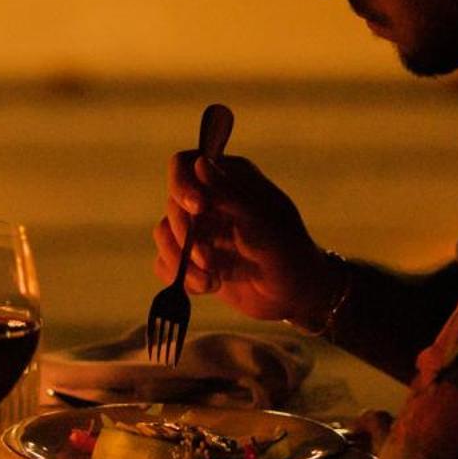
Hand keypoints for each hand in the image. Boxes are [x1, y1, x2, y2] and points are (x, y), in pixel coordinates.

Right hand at [152, 153, 333, 324]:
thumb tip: (200, 163)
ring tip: (212, 281)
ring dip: (182, 262)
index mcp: (228, 178)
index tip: (198, 207)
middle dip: (186, 236)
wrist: (294, 295)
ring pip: (163, 235)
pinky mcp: (190, 259)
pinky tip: (208, 286)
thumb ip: (230, 193)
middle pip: (171, 204)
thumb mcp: (262, 222)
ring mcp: (198, 230)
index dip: (182, 183)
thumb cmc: (287, 251)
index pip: (184, 164)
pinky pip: (165, 263)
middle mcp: (208, 199)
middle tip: (209, 261)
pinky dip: (182, 278)